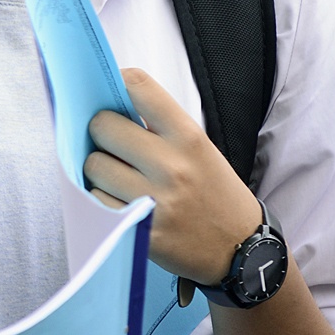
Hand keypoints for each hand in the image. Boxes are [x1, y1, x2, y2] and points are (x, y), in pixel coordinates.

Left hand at [84, 67, 262, 285]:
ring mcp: (155, 199)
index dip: (117, 84)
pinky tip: (119, 201)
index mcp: (188, 137)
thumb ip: (159, 127)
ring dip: (98, 168)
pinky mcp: (140, 230)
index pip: (137, 87)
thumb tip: (107, 106)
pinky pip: (96, 200)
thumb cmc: (214, 192)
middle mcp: (171, 165)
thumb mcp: (199, 150)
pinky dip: (100, 198)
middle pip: (102, 125)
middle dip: (101, 133)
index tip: (112, 94)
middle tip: (113, 144)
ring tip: (118, 177)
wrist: (242, 250)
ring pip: (93, 164)